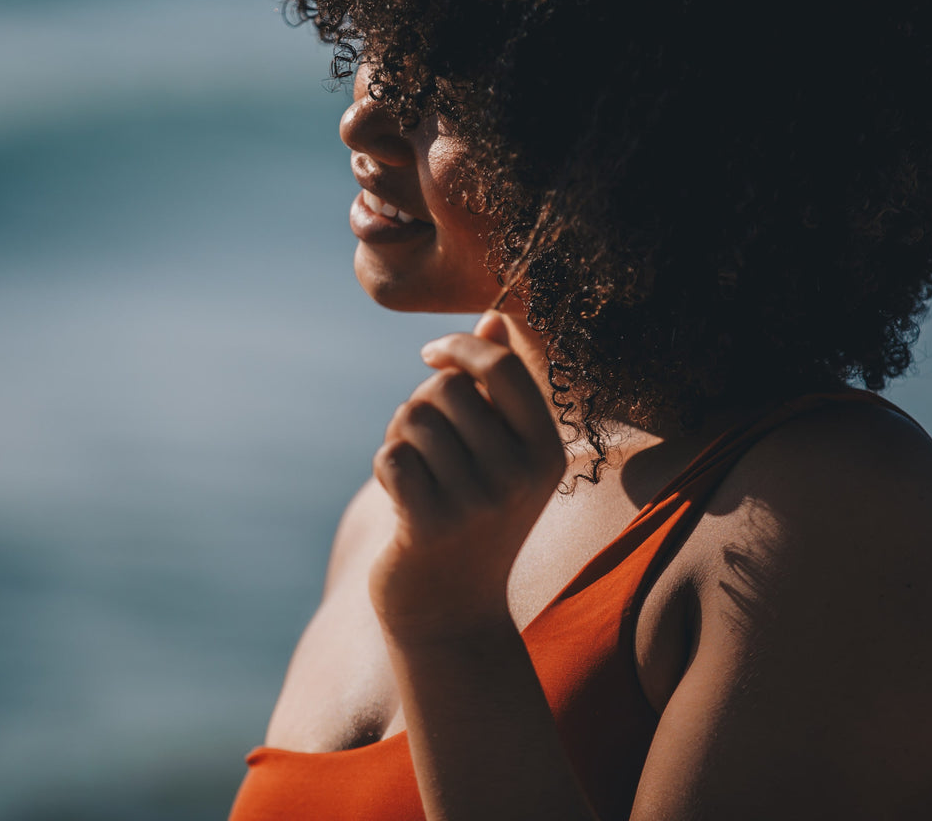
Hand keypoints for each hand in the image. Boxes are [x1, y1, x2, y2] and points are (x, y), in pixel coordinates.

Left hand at [369, 311, 566, 639]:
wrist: (452, 613)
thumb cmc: (475, 519)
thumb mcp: (501, 454)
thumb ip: (498, 388)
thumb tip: (493, 318)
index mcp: (545, 451)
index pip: (500, 366)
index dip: (459, 348)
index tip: (433, 358)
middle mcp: (519, 475)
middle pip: (446, 389)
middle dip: (421, 405)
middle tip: (426, 447)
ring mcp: (477, 503)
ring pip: (411, 418)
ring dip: (401, 438)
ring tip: (416, 475)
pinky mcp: (431, 525)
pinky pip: (389, 456)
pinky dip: (386, 468)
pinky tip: (403, 500)